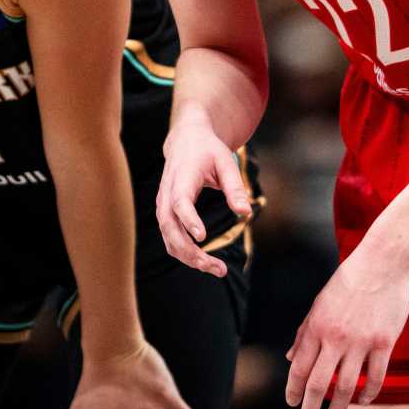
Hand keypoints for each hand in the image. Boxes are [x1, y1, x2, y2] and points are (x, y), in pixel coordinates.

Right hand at [156, 124, 250, 276]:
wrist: (185, 139)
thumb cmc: (207, 150)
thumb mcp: (226, 161)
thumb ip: (234, 186)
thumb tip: (245, 212)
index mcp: (182, 177)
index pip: (180, 201)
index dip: (189, 220)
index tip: (202, 237)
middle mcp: (167, 192)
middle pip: (169, 226)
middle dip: (189, 250)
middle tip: (215, 266)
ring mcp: (163, 204)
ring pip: (167, 236)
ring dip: (187, 256)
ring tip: (215, 268)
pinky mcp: (165, 212)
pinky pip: (169, 237)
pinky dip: (183, 252)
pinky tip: (204, 261)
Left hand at [285, 242, 408, 408]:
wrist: (382, 263)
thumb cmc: (348, 281)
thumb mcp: (319, 303)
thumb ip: (305, 332)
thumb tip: (289, 357)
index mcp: (317, 326)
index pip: (299, 366)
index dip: (293, 389)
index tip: (291, 404)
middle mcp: (336, 337)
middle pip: (319, 384)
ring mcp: (361, 342)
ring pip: (346, 387)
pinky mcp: (384, 343)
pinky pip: (375, 377)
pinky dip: (368, 394)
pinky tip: (362, 402)